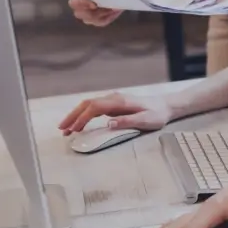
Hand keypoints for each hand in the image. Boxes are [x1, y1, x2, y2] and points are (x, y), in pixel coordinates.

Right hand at [58, 92, 172, 135]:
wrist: (166, 106)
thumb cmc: (157, 114)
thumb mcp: (145, 120)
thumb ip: (127, 121)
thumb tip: (109, 124)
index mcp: (120, 101)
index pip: (95, 108)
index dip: (82, 118)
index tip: (74, 130)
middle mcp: (114, 98)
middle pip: (87, 104)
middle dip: (73, 115)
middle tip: (61, 129)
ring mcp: (114, 100)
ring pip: (89, 105)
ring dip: (76, 116)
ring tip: (66, 129)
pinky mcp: (115, 105)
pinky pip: (95, 108)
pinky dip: (84, 115)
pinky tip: (79, 124)